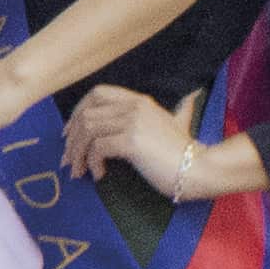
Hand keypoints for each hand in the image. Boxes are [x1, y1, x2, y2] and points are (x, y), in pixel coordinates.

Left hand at [62, 85, 209, 198]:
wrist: (201, 169)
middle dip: (71, 137)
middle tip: (67, 159)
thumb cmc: (186, 152)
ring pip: (88, 130)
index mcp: (139, 100)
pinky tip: (100, 175)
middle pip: (86, 113)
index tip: (69, 134)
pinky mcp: (132, 141)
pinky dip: (92, 163)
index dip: (77, 112)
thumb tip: (191, 98)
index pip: (97, 93)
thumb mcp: (179, 123)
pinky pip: (98, 148)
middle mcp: (135, 106)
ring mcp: (133, 122)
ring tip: (79, 172)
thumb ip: (179, 110)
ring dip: (77, 153)